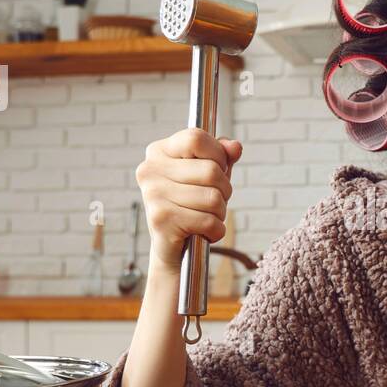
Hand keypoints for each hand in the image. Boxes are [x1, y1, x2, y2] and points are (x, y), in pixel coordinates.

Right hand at [136, 128, 241, 269]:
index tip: (218, 169)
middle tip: (212, 202)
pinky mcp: (161, 219)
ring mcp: (153, 194)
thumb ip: (222, 157)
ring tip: (206, 217)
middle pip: (211, 170)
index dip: (217, 154)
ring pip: (213, 198)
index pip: (196, 138)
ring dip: (220, 213)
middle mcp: (150, 170)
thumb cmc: (191, 205)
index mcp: (159, 152)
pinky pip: (208, 221)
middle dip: (224, 190)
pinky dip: (215, 231)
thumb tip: (235, 147)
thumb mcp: (208, 176)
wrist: (172, 248)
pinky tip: (203, 232)